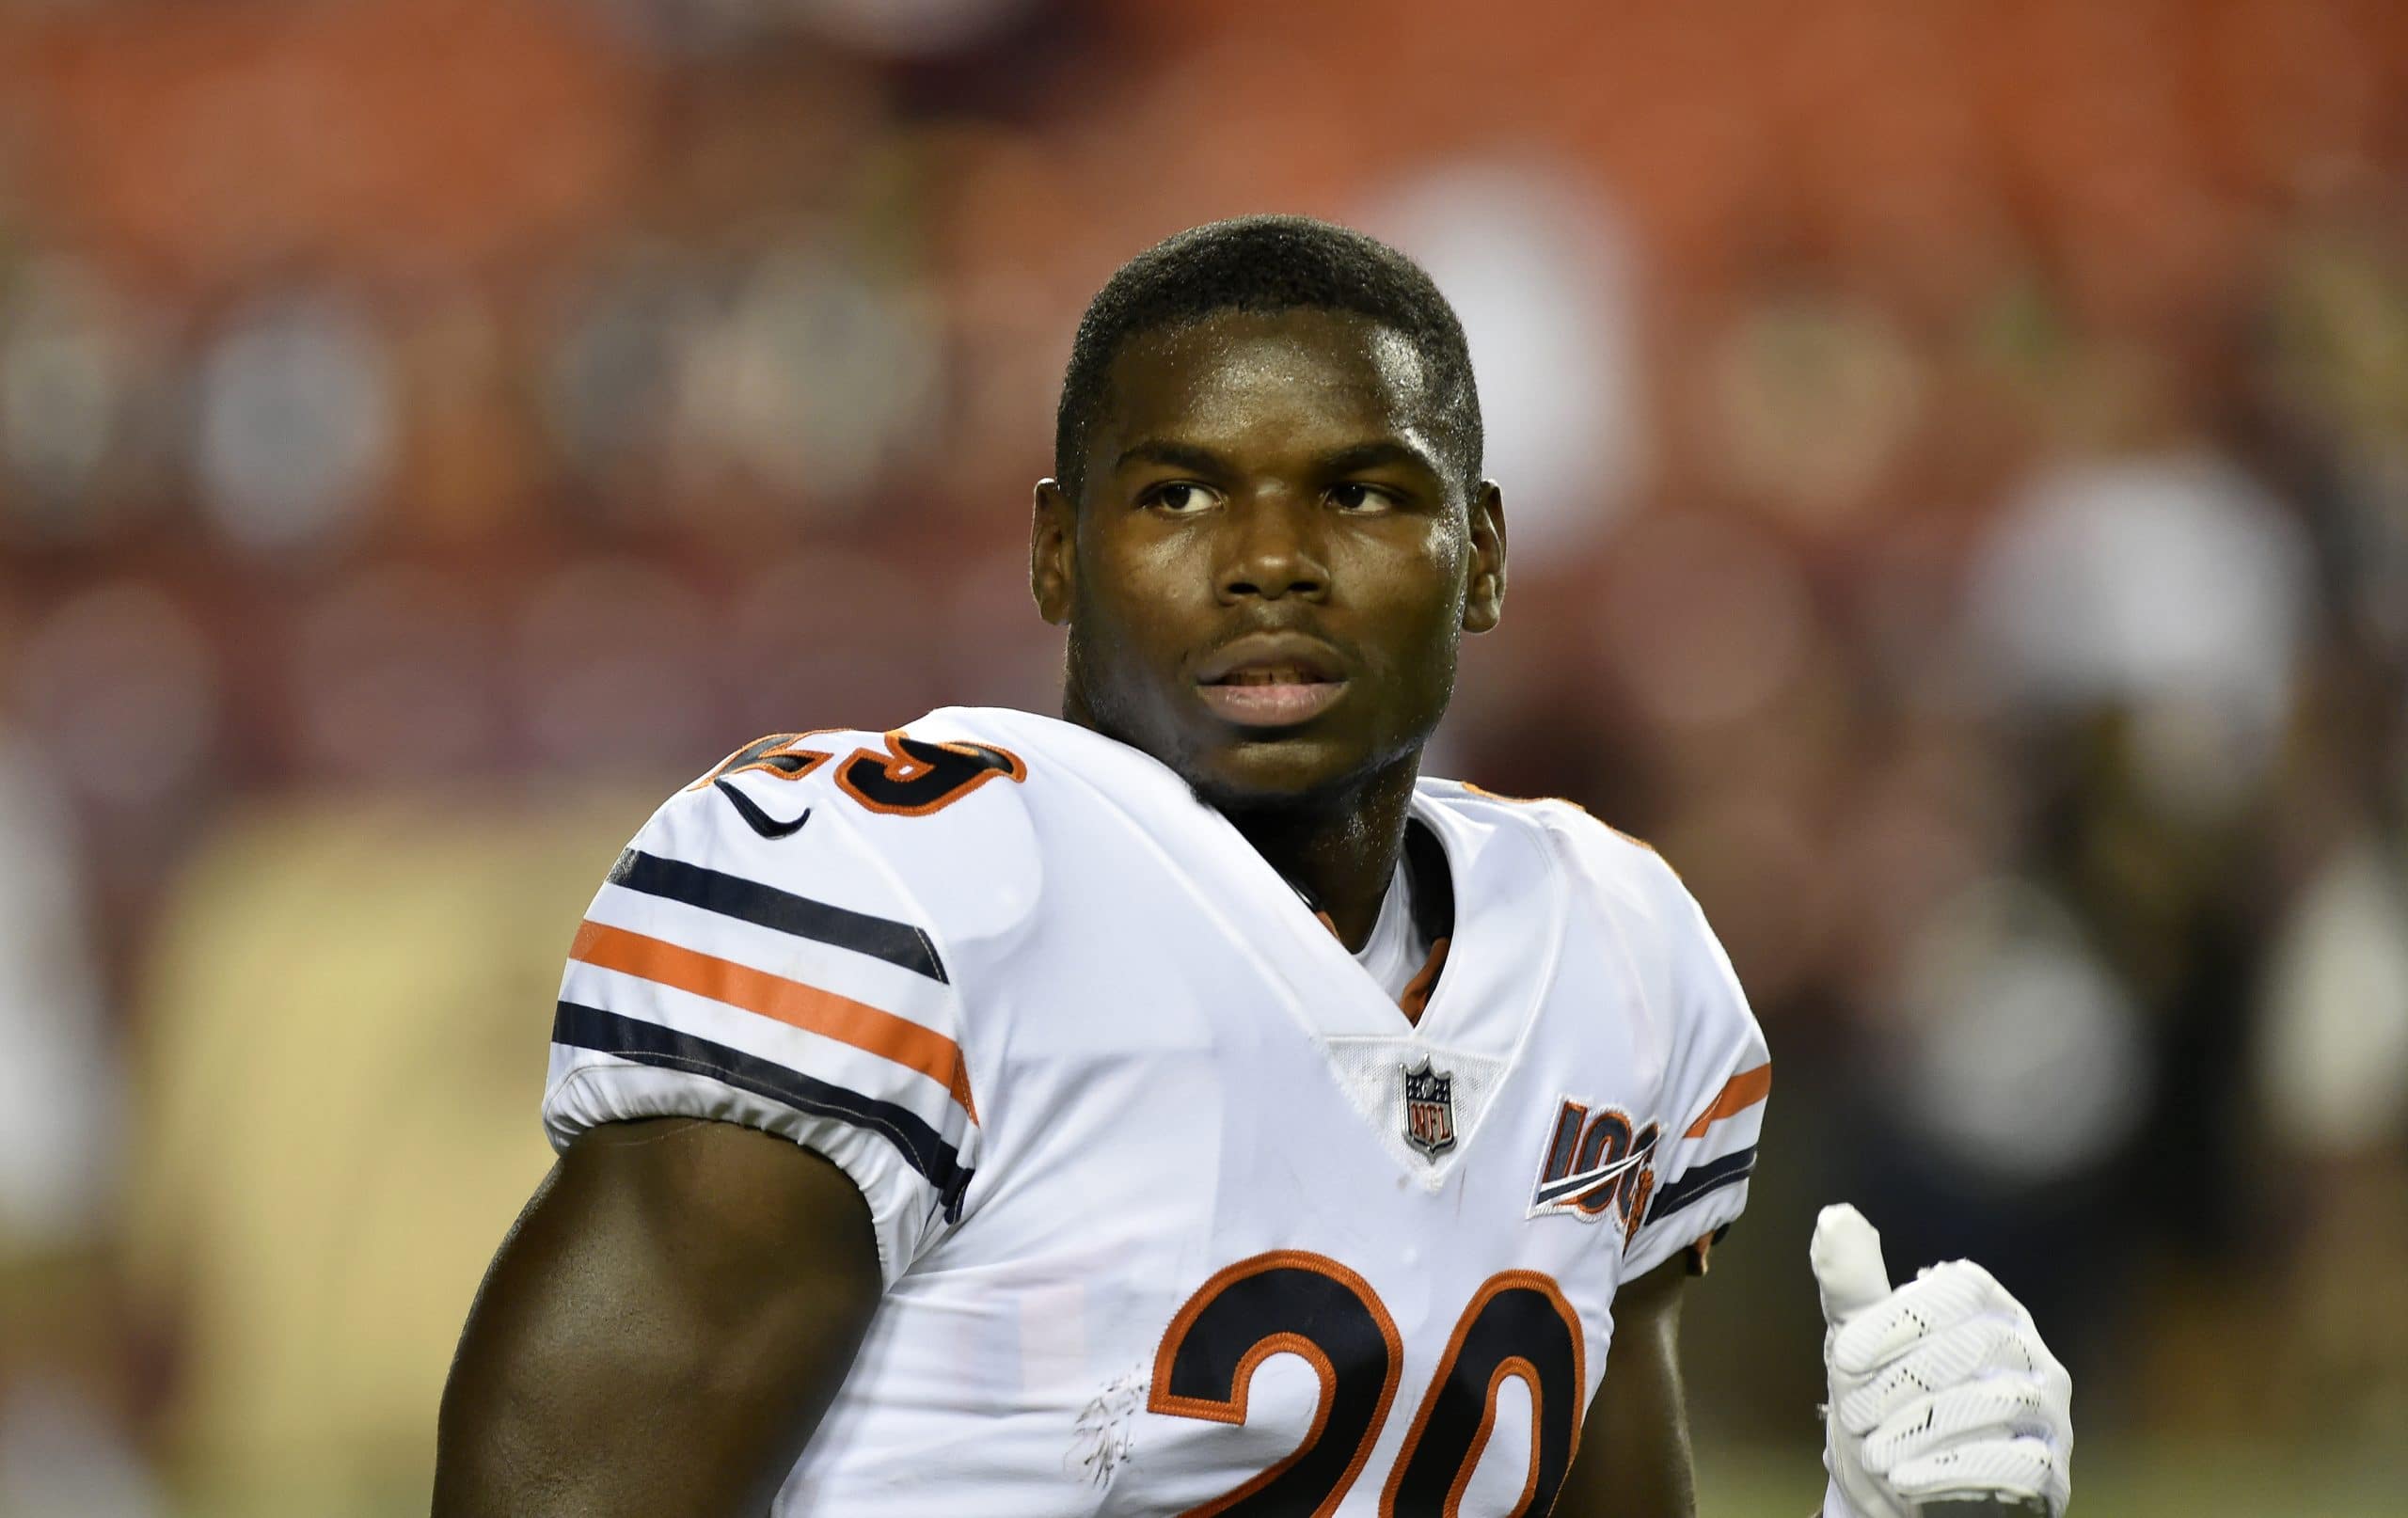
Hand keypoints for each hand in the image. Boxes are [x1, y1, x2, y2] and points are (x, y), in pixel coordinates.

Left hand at [1809, 1204, 2072, 1517]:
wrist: (1904, 1484)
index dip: (1904, 1317)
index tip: (1845, 1355)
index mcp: (1987, 1307)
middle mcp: (2027, 1351)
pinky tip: (1907, 1479)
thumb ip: (1852, 1284)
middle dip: (1906, 1381)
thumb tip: (1835, 1216)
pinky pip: (2019, 1463)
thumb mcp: (1858, 1341)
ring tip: (1876, 1452)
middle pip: (1978, 1344)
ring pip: (2000, 1401)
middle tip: (1854, 1412)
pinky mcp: (2050, 1469)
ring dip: (1927, 1427)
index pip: (1962, 1289)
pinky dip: (1956, 1470)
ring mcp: (2046, 1411)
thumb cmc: (1887, 1400)